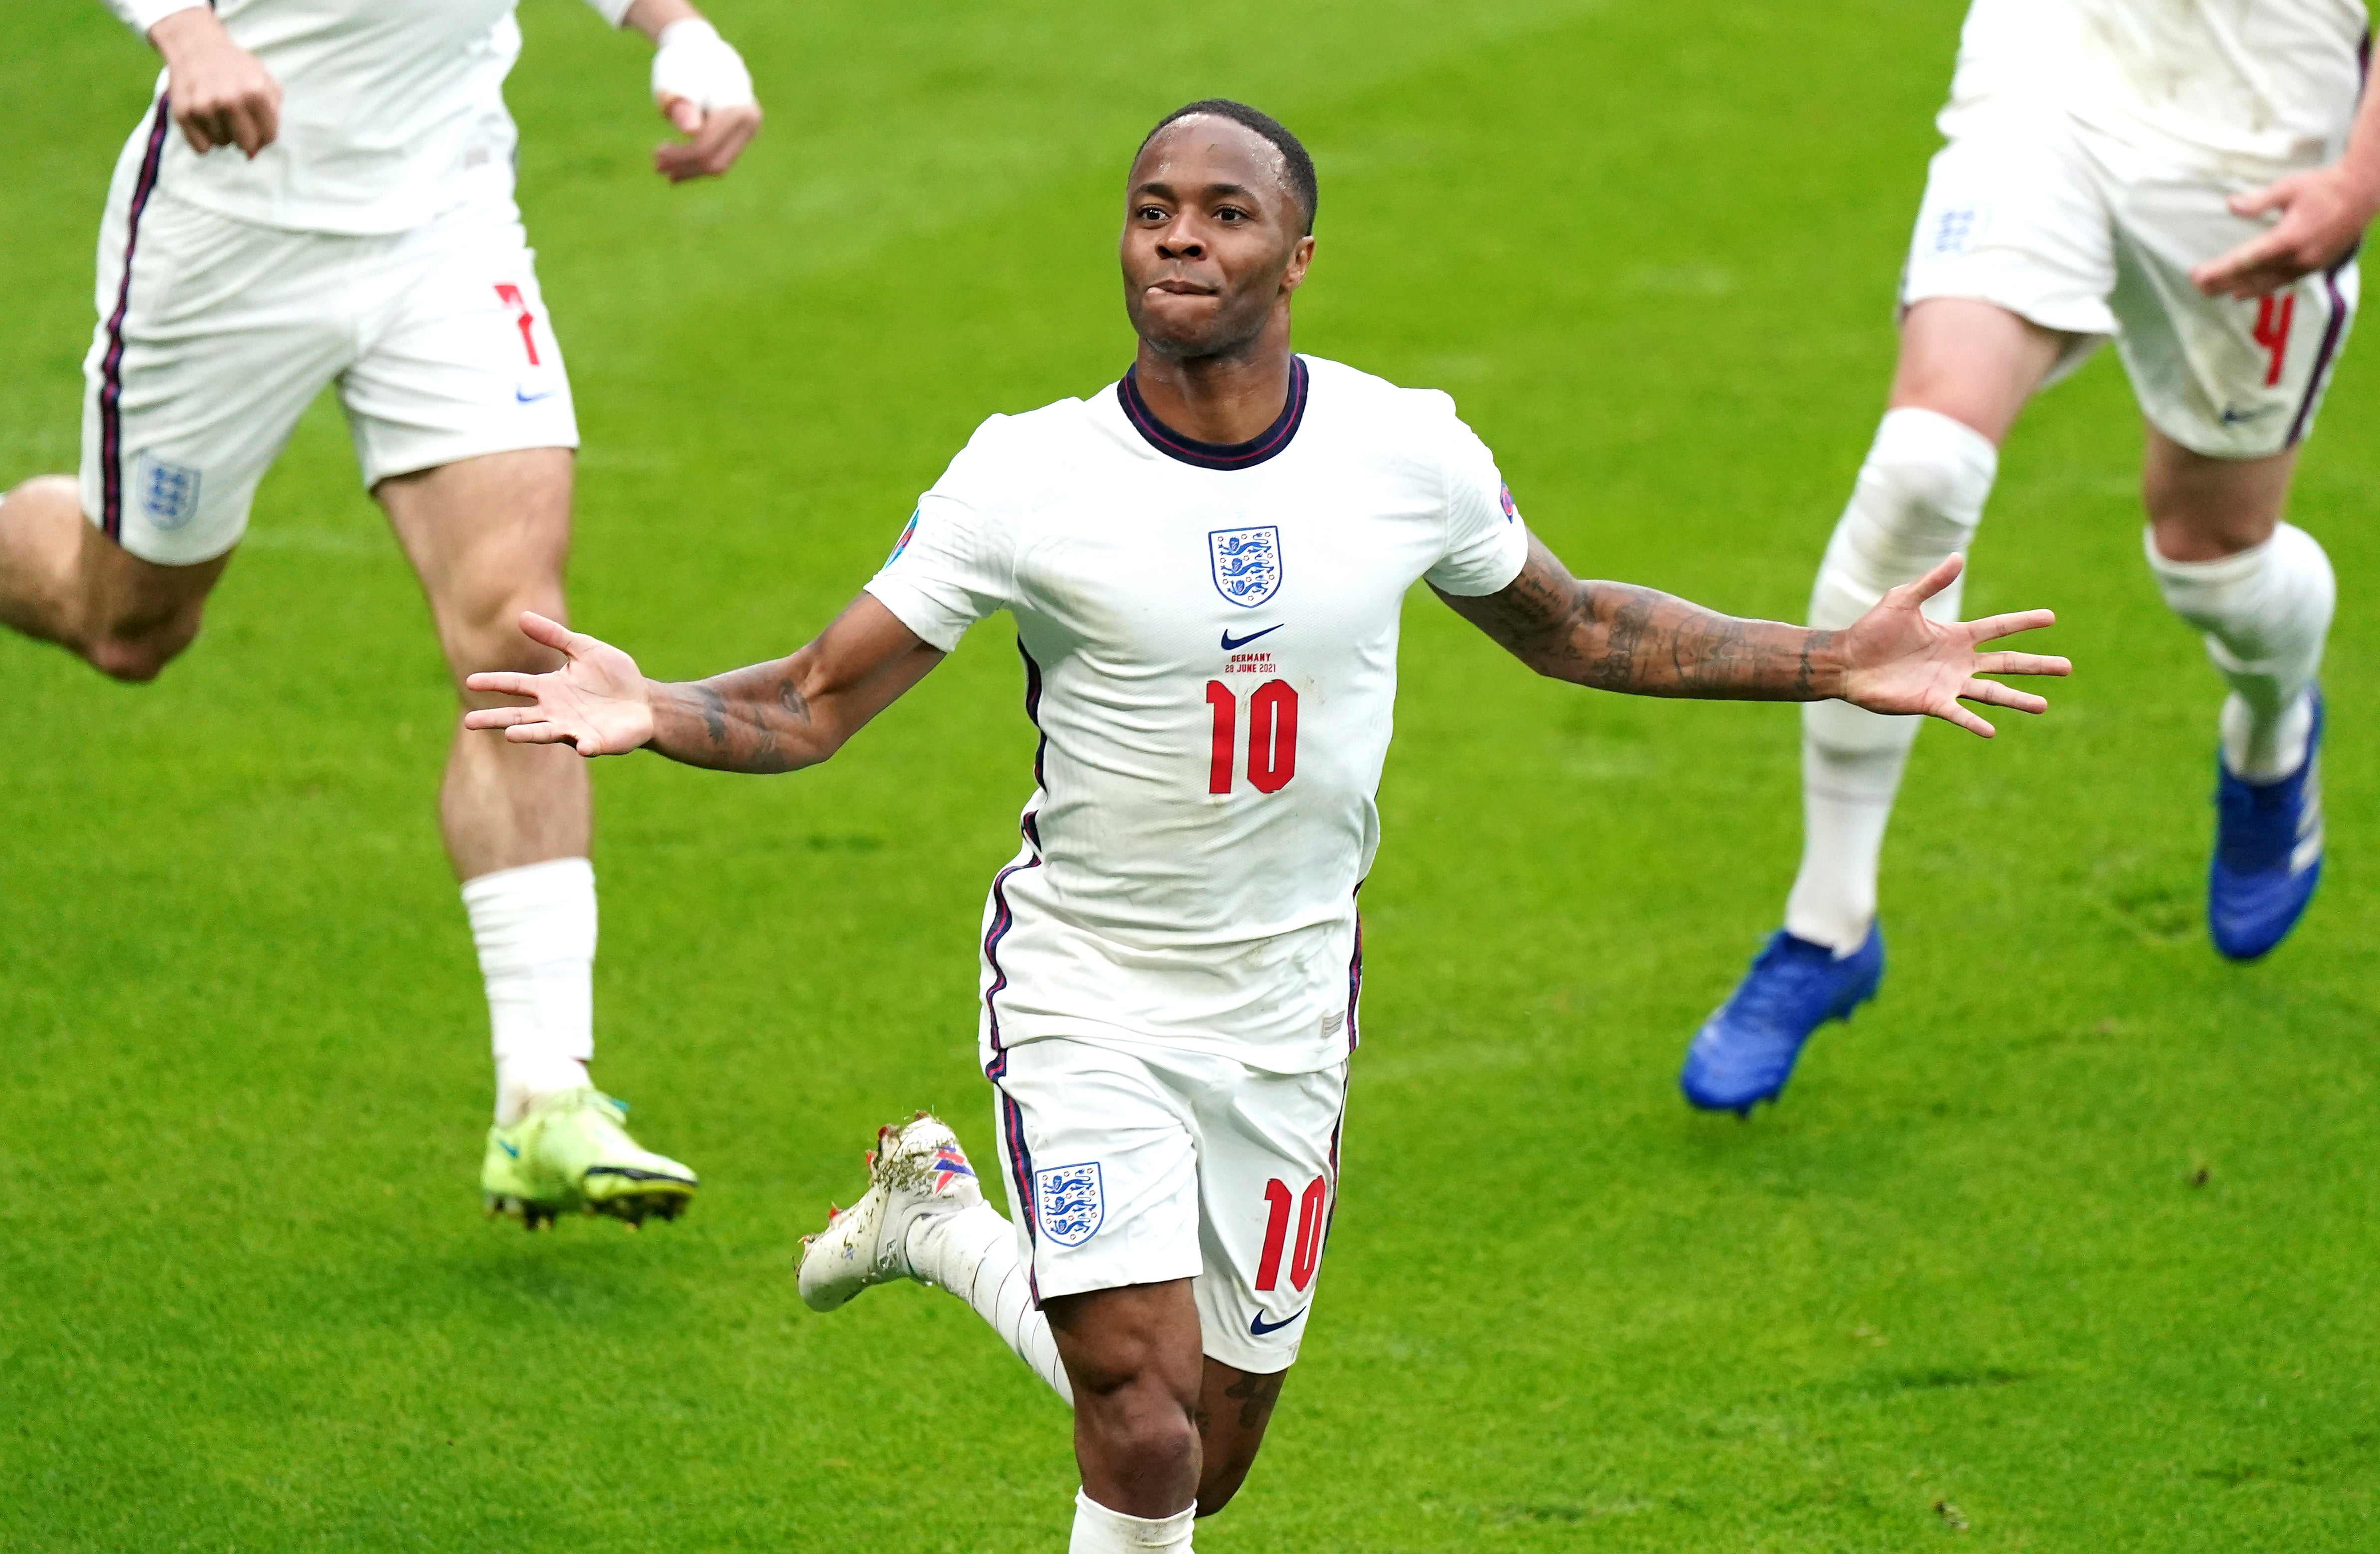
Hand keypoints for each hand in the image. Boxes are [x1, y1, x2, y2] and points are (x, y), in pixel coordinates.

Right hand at [150, 7, 281, 157]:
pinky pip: (201, 148)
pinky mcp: (182, 113)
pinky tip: (203, 119)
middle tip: (236, 118)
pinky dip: (203, 139)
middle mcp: (229, 100)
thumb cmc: (235, 67)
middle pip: (246, 145)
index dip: (264, 133)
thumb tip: (254, 152)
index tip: (256, 122)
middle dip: (245, 136)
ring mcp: (204, 107)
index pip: (269, 136)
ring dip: (222, 133)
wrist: (195, 44)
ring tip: (217, 110)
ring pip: (222, 145)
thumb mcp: (265, 81)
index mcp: (255, 92)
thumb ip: (272, 115)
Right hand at [463, 612, 655, 756]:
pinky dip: (585, 746)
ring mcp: (574, 729)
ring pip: (545, 733)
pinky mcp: (597, 742)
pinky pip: (588, 745)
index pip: (516, 685)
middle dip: (496, 719)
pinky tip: (582, 746)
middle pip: (519, 716)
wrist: (644, 702)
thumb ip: (555, 636)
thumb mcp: (584, 649)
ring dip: (528, 734)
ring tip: (509, 735)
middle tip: (469, 722)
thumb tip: (521, 616)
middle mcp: (555, 712)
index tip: (470, 682)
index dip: (494, 682)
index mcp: (550, 688)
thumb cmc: (613, 676)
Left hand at [649, 19, 760, 181]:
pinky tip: (677, 168)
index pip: (706, 147)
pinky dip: (697, 164)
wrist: (702, 52)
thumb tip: (691, 131)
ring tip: (662, 166)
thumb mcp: (677, 81)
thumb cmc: (685, 63)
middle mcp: (749, 123)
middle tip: (656, 165)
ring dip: (689, 170)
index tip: (655, 155)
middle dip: (684, 167)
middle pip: (715, 162)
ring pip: (719, 165)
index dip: (679, 157)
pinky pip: (720, 158)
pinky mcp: (741, 135)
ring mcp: (748, 130)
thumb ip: (683, 106)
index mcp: (737, 109)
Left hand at [1835, 556, 2069, 736]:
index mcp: (1956, 636)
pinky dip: (1974, 722)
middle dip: (2036, 665)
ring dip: (2016, 699)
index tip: (2051, 617)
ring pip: (1991, 693)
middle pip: (2006, 663)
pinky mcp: (1931, 702)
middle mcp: (1958, 661)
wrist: (1847, 660)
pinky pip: (1958, 714)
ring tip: (2043, 706)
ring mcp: (1947, 684)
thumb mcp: (1903, 600)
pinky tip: (1992, 731)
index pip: (1998, 627)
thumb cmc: (1873, 630)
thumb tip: (1958, 557)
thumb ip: (1932, 582)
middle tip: (2067, 667)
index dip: (2023, 622)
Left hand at [2191, 162, 2379, 297]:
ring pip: (2267, 284)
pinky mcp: (2316, 266)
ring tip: (2216, 292)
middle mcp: (2298, 258)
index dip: (2219, 270)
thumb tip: (2231, 205)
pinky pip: (2283, 282)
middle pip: (2252, 277)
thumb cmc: (2325, 185)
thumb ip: (2259, 200)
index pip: (2245, 260)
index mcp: (2289, 238)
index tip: (2197, 276)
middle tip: (2198, 287)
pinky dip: (2262, 288)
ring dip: (2240, 288)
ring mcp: (2308, 265)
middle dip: (2223, 283)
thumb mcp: (2289, 187)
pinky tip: (2245, 292)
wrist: (2363, 191)